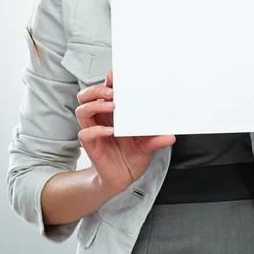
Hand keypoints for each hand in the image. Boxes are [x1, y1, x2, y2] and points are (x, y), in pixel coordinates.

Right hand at [75, 71, 175, 195]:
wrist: (124, 178)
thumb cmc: (134, 155)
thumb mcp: (149, 145)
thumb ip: (157, 139)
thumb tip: (172, 136)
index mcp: (114, 113)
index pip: (105, 91)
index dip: (107, 81)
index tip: (114, 75)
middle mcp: (101, 119)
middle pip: (87, 96)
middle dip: (96, 89)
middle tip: (111, 91)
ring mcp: (95, 131)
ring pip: (82, 110)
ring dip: (95, 105)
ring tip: (111, 106)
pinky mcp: (91, 145)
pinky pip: (85, 133)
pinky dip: (96, 130)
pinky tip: (110, 131)